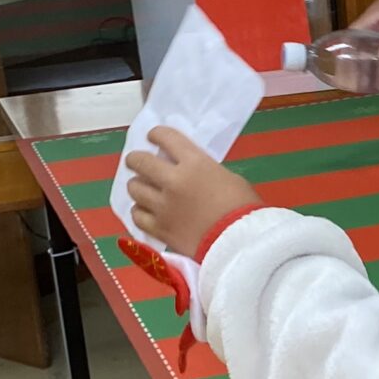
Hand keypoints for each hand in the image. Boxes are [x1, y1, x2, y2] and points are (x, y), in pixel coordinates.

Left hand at [125, 128, 259, 260]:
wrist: (240, 244)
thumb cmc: (244, 209)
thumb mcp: (228, 178)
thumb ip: (205, 172)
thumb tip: (192, 175)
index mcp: (194, 163)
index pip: (165, 137)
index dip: (156, 134)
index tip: (153, 137)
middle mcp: (173, 181)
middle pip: (140, 162)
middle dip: (135, 159)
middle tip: (137, 162)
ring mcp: (163, 206)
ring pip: (135, 189)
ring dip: (137, 186)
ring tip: (142, 189)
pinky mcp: (160, 228)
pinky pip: (137, 216)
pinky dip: (139, 211)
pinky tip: (145, 212)